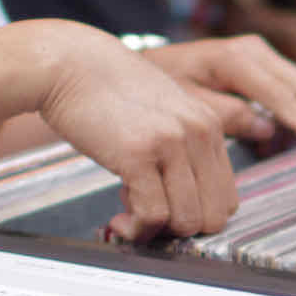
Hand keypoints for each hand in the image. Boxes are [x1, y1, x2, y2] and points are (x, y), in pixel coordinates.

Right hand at [35, 27, 239, 241]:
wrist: (68, 65)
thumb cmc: (107, 92)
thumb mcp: (162, 114)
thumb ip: (182, 150)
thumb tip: (185, 202)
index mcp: (210, 126)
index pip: (227, 197)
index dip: (196, 215)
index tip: (167, 208)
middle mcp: (200, 133)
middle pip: (214, 217)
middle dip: (180, 228)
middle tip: (148, 213)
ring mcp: (172, 143)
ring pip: (187, 221)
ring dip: (156, 231)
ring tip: (128, 208)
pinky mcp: (139, 154)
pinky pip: (153, 215)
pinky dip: (136, 229)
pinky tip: (118, 218)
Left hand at [146, 34, 295, 143]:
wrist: (149, 64)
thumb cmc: (161, 87)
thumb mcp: (185, 106)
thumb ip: (225, 116)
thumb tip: (267, 129)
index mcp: (232, 59)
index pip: (279, 93)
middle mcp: (253, 50)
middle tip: (271, 150)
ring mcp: (260, 52)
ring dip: (293, 119)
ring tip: (264, 144)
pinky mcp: (263, 61)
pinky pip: (289, 89)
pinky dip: (284, 112)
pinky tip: (262, 130)